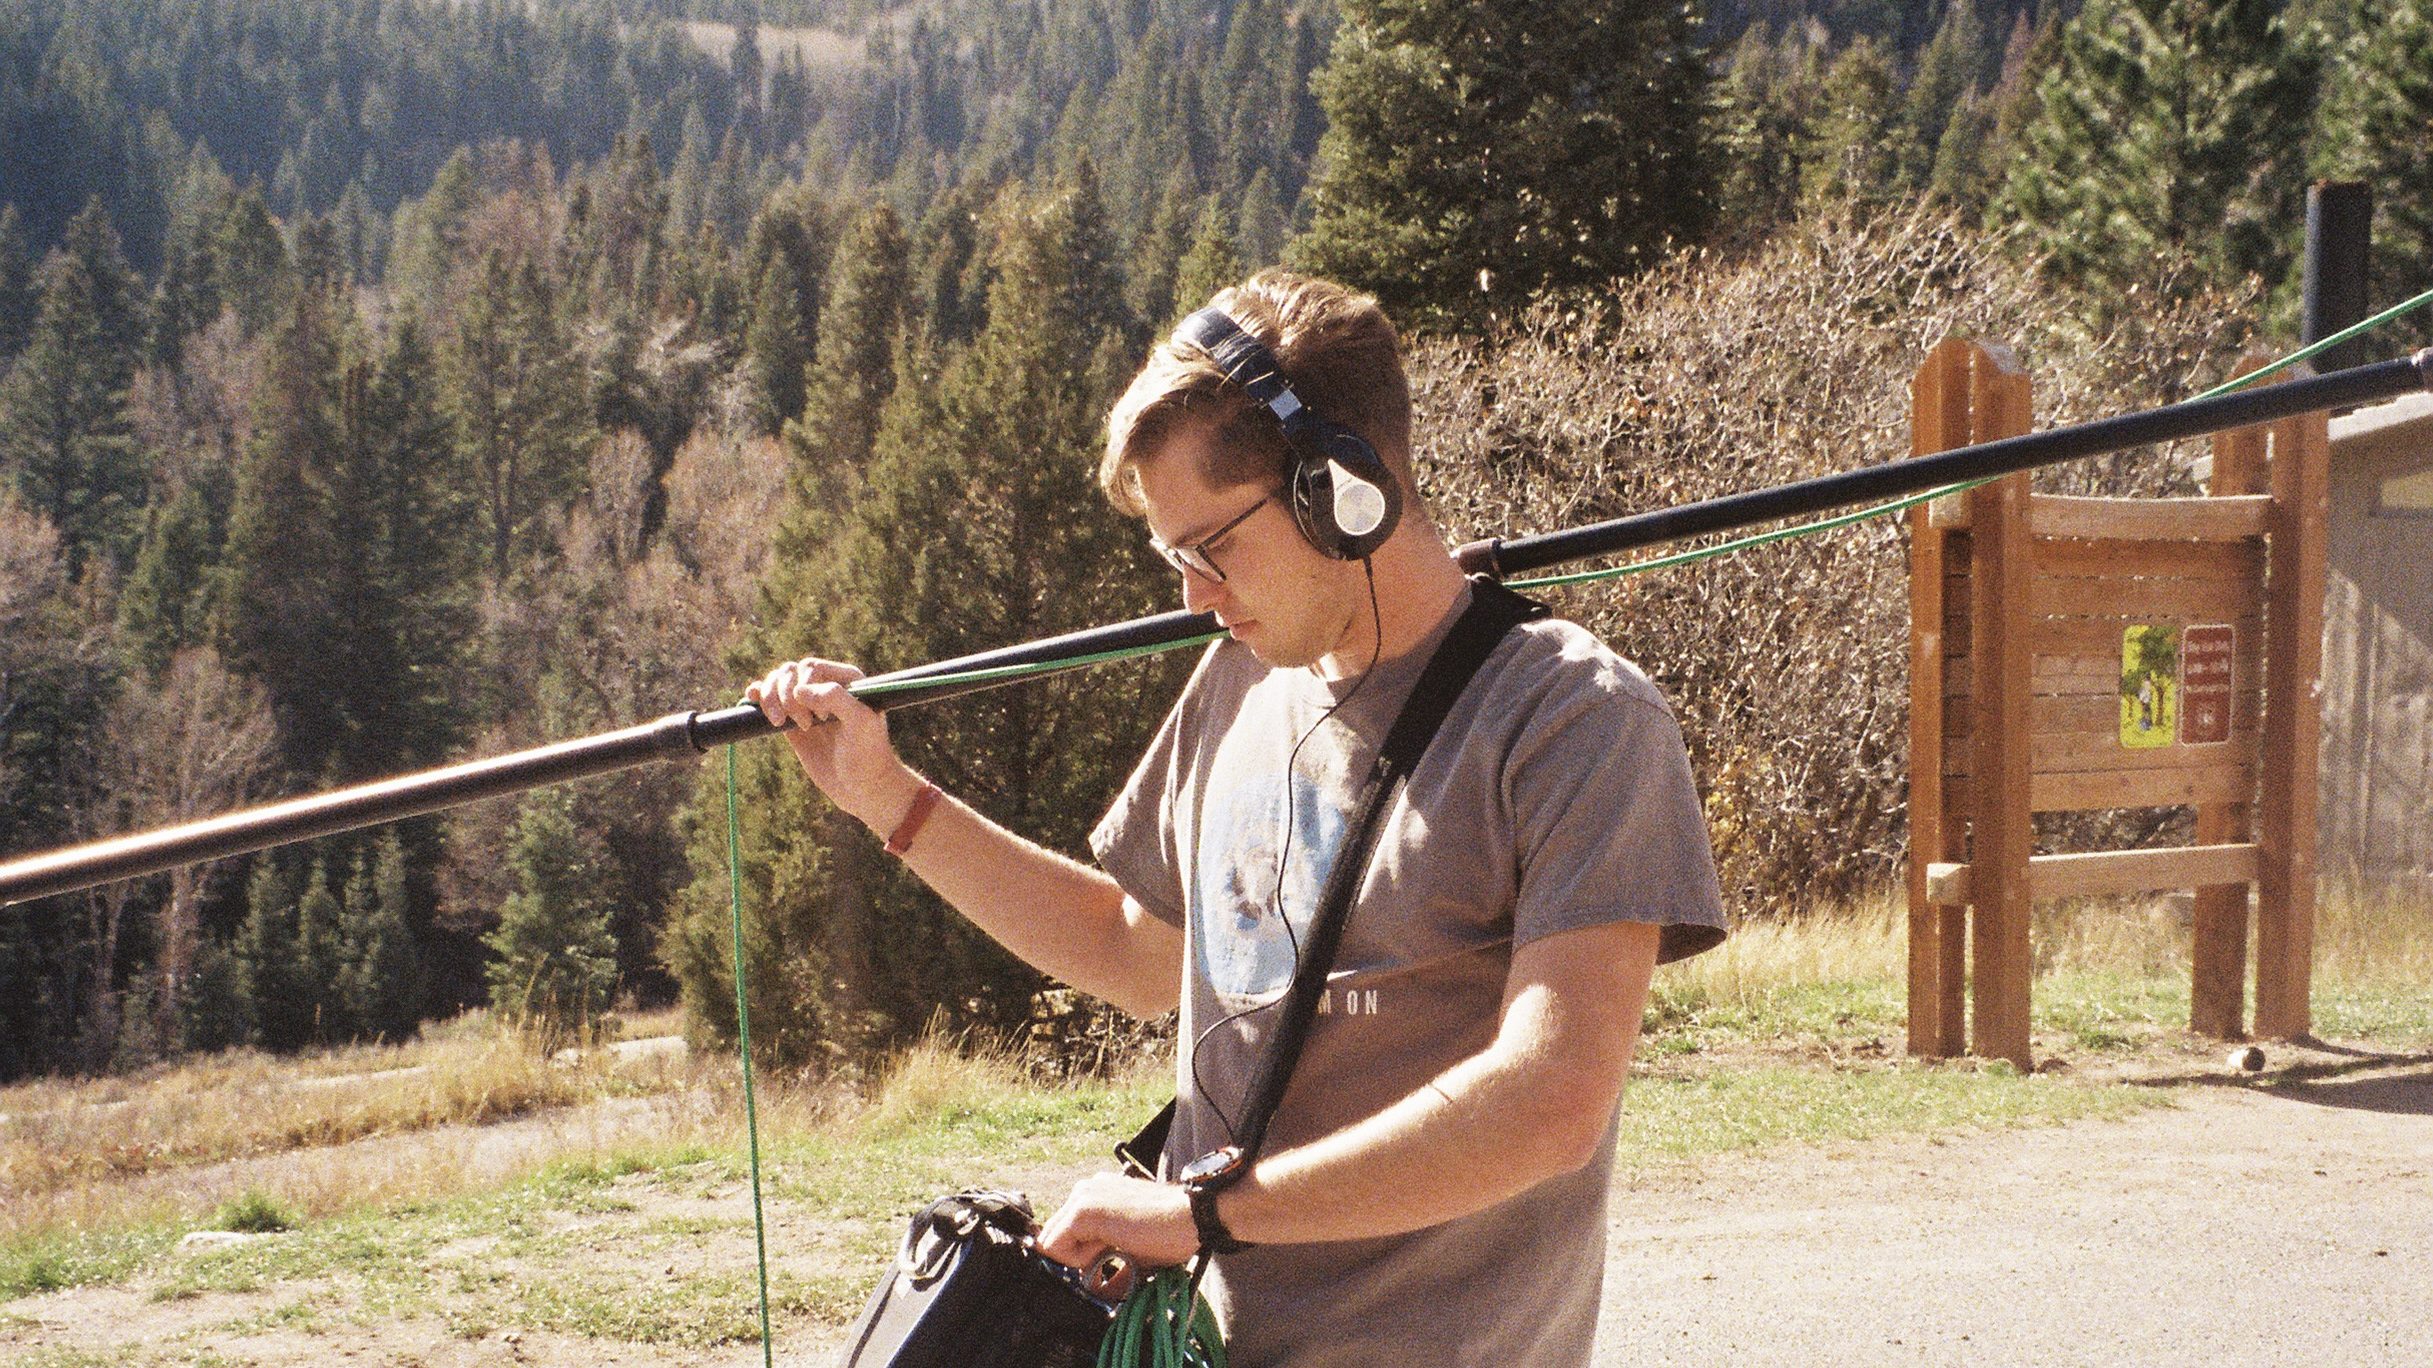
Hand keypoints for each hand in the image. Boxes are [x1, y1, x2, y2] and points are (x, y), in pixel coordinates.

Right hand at [743, 656, 921, 829]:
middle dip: (787, 695)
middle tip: (805, 726)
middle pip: (791, 672)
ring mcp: (807, 704)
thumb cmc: (867, 753)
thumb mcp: (860, 722)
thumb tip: (799, 690)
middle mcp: (826, 686)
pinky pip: (770, 700)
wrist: (860, 786)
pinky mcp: (792, 721)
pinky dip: (758, 694)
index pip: (812, 668)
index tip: (821, 718)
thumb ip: (835, 698)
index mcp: (847, 680)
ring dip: (770, 696)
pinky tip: (751, 696)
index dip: (808, 687)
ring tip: (779, 722)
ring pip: (778, 683)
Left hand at [1036, 1172, 1197, 1272]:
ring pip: (1051, 1241)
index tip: (1103, 1261)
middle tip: (1109, 1256)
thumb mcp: (1132, 1251)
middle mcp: (1084, 1190)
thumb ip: (1107, 1266)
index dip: (1077, 1255)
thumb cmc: (1170, 1232)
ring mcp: (1081, 1197)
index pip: (1064, 1231)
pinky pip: (1055, 1246)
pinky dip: (1077, 1259)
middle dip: (1074, 1257)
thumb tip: (1099, 1291)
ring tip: (1114, 1247)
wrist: (1189, 1217)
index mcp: (1096, 1194)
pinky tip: (1109, 1247)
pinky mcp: (1082, 1211)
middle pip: (1052, 1236)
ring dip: (1078, 1256)